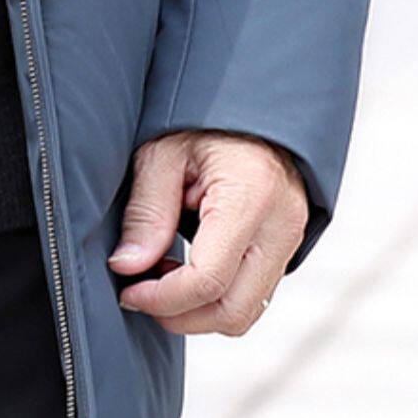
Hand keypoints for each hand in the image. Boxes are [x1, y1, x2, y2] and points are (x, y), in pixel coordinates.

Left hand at [107, 128, 308, 334]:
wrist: (253, 101)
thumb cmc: (205, 120)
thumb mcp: (163, 152)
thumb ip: (147, 212)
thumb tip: (126, 267)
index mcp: (250, 196)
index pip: (208, 279)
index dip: (162, 298)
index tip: (128, 291)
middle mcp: (281, 225)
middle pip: (233, 312)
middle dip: (181, 316)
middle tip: (141, 293)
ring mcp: (291, 239)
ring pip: (246, 311)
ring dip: (199, 311)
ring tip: (162, 275)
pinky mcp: (288, 246)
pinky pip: (254, 294)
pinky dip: (217, 296)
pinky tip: (187, 267)